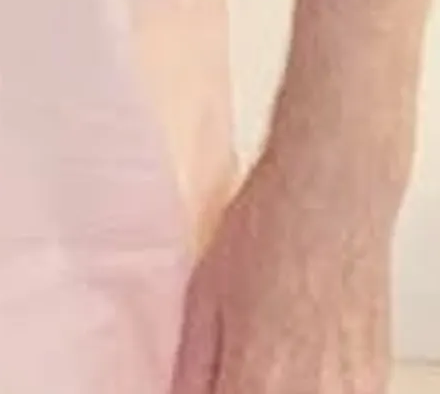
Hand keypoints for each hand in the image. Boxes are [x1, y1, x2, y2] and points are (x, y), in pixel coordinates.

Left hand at [170, 155, 393, 393]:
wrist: (332, 193)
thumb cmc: (266, 229)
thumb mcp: (205, 293)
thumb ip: (193, 363)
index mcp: (258, 381)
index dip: (213, 391)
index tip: (210, 377)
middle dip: (243, 383)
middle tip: (238, 356)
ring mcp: (348, 391)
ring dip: (278, 386)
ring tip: (271, 347)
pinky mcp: (373, 377)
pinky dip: (315, 382)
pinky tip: (303, 349)